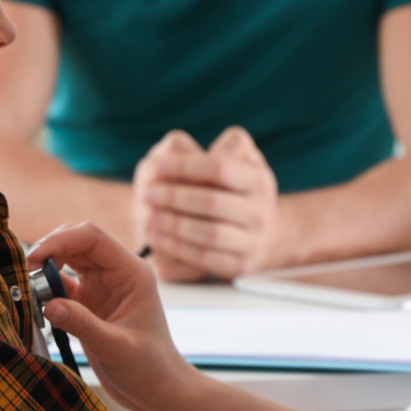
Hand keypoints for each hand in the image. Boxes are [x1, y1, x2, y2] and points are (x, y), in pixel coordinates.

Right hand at [26, 223, 196, 410]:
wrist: (158, 392)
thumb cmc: (150, 369)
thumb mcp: (117, 348)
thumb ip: (83, 325)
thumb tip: (49, 304)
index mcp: (131, 273)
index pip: (92, 238)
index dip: (61, 240)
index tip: (35, 258)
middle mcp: (117, 275)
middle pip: (77, 243)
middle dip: (49, 250)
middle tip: (25, 271)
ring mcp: (102, 288)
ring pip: (67, 261)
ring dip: (45, 270)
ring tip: (27, 286)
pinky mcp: (89, 305)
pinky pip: (62, 287)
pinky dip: (45, 290)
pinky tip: (34, 302)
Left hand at [133, 126, 281, 279]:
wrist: (263, 234)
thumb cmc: (240, 189)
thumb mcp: (243, 159)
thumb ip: (230, 144)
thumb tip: (213, 150)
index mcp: (259, 181)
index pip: (219, 168)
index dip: (185, 166)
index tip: (158, 166)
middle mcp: (260, 212)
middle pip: (212, 202)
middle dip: (174, 197)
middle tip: (147, 193)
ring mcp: (252, 242)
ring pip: (209, 233)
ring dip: (174, 224)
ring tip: (150, 216)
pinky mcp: (239, 266)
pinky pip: (205, 259)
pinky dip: (178, 248)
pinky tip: (158, 237)